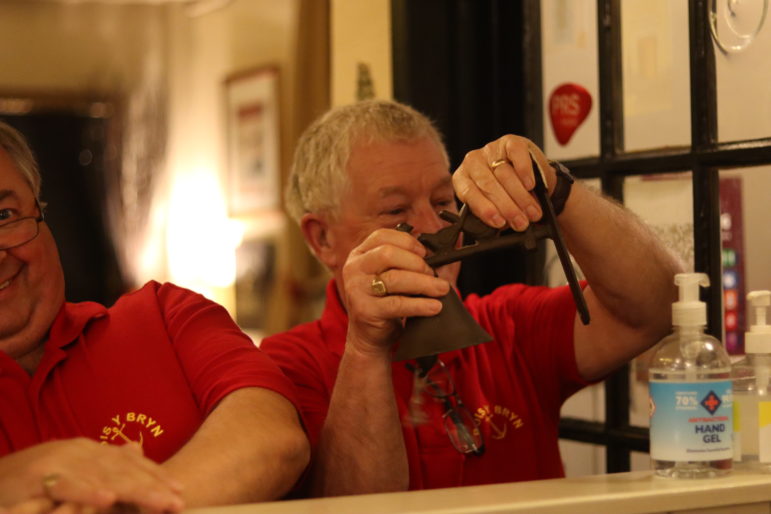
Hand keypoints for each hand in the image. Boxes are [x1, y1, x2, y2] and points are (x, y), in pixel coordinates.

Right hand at [0, 439, 183, 512]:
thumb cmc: (33, 479)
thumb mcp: (74, 468)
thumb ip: (105, 462)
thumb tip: (137, 449)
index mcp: (90, 450)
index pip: (130, 463)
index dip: (156, 476)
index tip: (180, 491)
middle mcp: (80, 451)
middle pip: (124, 470)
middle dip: (154, 486)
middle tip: (178, 501)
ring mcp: (61, 462)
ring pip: (105, 478)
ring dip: (135, 490)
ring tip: (159, 502)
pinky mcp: (40, 478)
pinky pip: (69, 487)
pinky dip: (89, 493)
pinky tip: (109, 500)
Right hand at [341, 228, 450, 354]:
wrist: (369, 336)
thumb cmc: (384, 302)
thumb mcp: (389, 277)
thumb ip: (405, 263)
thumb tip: (437, 256)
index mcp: (360, 255)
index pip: (382, 236)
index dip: (407, 241)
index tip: (425, 252)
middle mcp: (355, 269)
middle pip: (388, 254)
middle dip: (416, 263)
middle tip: (433, 274)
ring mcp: (357, 289)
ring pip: (394, 278)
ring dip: (424, 283)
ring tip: (441, 289)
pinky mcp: (365, 310)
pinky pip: (397, 304)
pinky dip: (420, 305)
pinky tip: (434, 306)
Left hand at [453, 135, 555, 231]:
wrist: (532, 181)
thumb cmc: (509, 197)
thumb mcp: (495, 208)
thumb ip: (491, 215)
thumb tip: (498, 226)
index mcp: (462, 179)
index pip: (468, 193)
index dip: (484, 209)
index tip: (499, 223)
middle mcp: (472, 162)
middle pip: (488, 185)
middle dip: (507, 207)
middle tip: (520, 222)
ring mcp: (490, 149)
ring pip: (504, 173)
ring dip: (520, 196)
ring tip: (531, 212)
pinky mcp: (509, 141)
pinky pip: (516, 155)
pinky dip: (524, 171)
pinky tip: (530, 185)